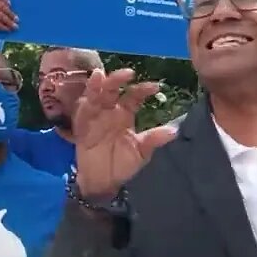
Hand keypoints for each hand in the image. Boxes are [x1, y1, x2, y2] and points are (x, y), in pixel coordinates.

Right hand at [73, 69, 176, 198]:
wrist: (103, 182)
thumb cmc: (122, 165)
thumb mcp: (141, 152)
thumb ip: (154, 139)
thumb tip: (174, 131)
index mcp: (125, 113)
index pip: (134, 96)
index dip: (143, 90)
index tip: (156, 87)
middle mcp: (110, 110)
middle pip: (113, 89)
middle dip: (118, 80)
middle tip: (128, 73)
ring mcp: (95, 116)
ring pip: (96, 95)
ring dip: (98, 85)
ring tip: (100, 75)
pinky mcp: (82, 125)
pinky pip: (83, 110)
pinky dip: (85, 100)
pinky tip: (89, 91)